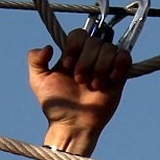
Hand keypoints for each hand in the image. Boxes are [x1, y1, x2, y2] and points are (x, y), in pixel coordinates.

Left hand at [28, 27, 128, 148]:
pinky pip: (125, 57)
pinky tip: (110, 79)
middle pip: (94, 40)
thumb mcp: (37, 81)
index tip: (67, 65)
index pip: (79, 34)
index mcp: (72, 54)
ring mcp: (105, 65)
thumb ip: (34, 60)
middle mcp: (89, 57)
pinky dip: (119, 64)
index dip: (74, 46)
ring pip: (109, 48)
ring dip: (100, 67)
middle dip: (86, 61)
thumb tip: (49, 47)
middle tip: (80, 81)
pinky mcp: (119, 75)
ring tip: (94, 86)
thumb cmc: (57, 105)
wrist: (73, 125)